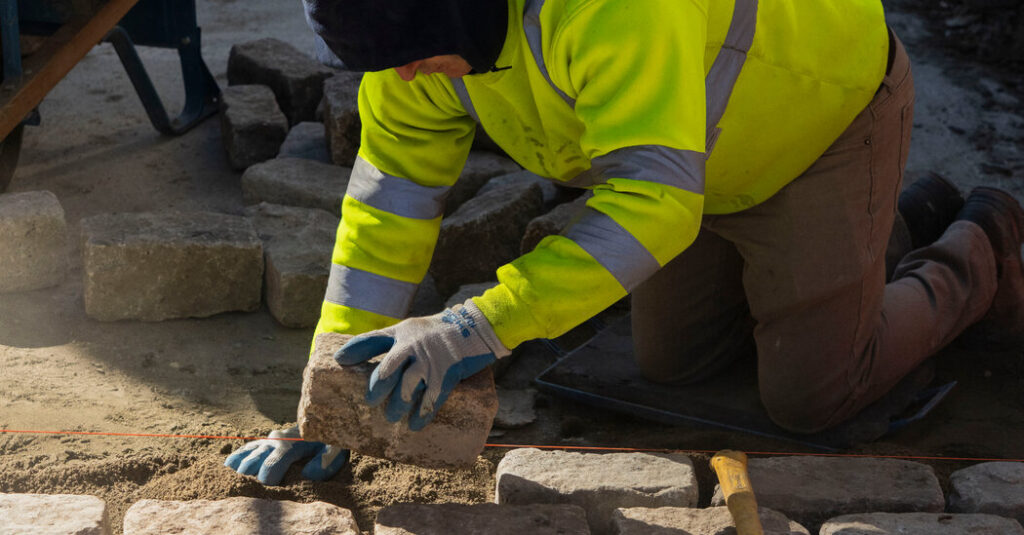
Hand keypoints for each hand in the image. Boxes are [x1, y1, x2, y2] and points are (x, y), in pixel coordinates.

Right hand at [224, 426, 347, 484]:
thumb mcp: (334, 449)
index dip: (268, 480)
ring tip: (234, 481)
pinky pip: (245, 449)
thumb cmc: (329, 441)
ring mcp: (267, 440)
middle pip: (252, 462)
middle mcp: (274, 441)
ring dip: (239, 469)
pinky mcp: (263, 442)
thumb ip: (325, 462)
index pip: (271, 465)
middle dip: (250, 478)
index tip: (273, 489)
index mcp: (290, 445)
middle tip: (253, 488)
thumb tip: (307, 475)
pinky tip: (228, 467)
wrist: (323, 422)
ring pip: (245, 455)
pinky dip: (235, 458)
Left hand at [336, 299, 509, 430]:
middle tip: (371, 401)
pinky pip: (431, 401)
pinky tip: (414, 425)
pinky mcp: (446, 377)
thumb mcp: (408, 329)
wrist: (472, 330)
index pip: (373, 340)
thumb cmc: (434, 332)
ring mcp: (430, 364)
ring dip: (397, 405)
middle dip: (377, 389)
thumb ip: (383, 341)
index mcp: (402, 335)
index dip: (355, 350)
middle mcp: (413, 348)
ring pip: (407, 388)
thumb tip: (348, 356)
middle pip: (388, 371)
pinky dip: (421, 415)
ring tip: (392, 416)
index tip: (340, 360)